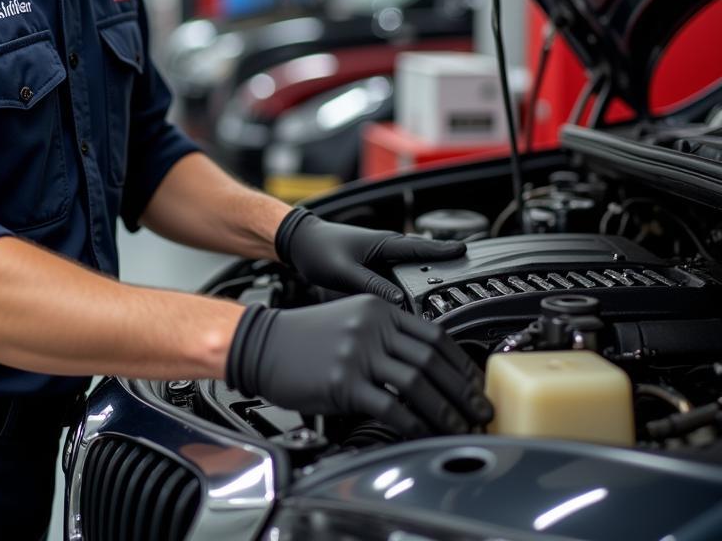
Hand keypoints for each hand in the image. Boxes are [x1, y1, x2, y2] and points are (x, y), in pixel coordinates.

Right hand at [226, 294, 492, 435]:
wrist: (263, 343)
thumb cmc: (305, 337)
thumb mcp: (350, 319)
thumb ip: (385, 334)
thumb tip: (425, 366)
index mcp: (378, 309)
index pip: (433, 334)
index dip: (460, 363)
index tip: (475, 384)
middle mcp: (371, 327)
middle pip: (431, 359)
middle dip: (463, 390)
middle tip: (480, 410)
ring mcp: (357, 353)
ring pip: (416, 383)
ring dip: (445, 410)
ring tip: (460, 427)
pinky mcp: (344, 381)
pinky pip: (390, 406)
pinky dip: (412, 424)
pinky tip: (422, 434)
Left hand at [275, 207, 465, 302]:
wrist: (299, 242)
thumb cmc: (318, 250)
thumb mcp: (344, 271)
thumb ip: (371, 285)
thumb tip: (400, 302)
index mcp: (383, 244)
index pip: (421, 247)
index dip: (445, 251)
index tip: (467, 252)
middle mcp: (386, 248)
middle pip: (423, 258)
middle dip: (445, 265)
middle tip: (470, 276)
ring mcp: (381, 258)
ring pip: (412, 269)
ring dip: (428, 276)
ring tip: (451, 293)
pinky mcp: (375, 268)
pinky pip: (399, 277)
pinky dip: (411, 285)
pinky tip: (417, 301)